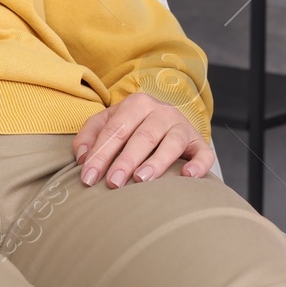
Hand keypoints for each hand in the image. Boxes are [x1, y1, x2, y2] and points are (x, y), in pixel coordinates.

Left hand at [73, 92, 215, 187]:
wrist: (164, 120)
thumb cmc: (132, 126)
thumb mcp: (109, 123)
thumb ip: (90, 136)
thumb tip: (82, 157)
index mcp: (137, 104)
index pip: (116, 129)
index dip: (100, 153)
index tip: (88, 178)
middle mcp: (162, 112)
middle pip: (143, 136)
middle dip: (126, 160)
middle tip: (113, 182)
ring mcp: (183, 126)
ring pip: (173, 142)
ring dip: (158, 161)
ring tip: (142, 180)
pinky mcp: (199, 143)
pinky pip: (203, 153)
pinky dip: (198, 164)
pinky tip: (187, 176)